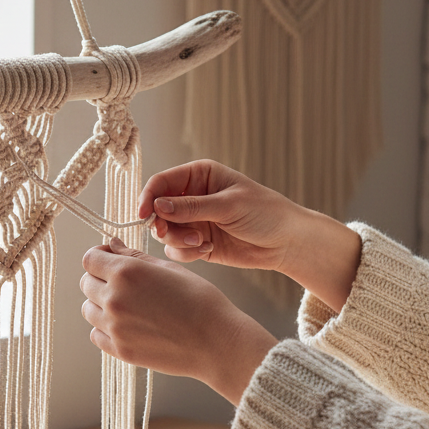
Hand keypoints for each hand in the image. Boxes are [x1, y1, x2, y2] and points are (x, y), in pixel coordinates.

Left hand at [80, 238, 276, 405]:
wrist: (216, 342)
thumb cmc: (199, 301)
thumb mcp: (168, 269)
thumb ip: (134, 256)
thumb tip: (112, 245)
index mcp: (126, 272)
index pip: (89, 259)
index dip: (98, 256)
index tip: (109, 260)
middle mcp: (114, 298)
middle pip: (86, 283)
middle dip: (100, 279)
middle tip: (123, 284)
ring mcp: (114, 327)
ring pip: (88, 309)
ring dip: (100, 304)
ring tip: (128, 306)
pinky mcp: (119, 350)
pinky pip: (96, 334)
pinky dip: (105, 328)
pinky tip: (127, 325)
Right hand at [139, 160, 360, 312]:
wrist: (286, 242)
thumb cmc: (265, 213)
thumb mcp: (229, 206)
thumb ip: (192, 207)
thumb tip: (157, 206)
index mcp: (198, 176)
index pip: (161, 183)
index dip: (148, 198)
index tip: (142, 215)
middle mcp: (191, 196)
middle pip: (157, 210)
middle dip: (165, 225)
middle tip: (175, 235)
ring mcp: (193, 220)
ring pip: (165, 232)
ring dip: (179, 240)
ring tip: (202, 243)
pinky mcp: (196, 242)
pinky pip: (176, 249)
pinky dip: (188, 253)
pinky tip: (209, 249)